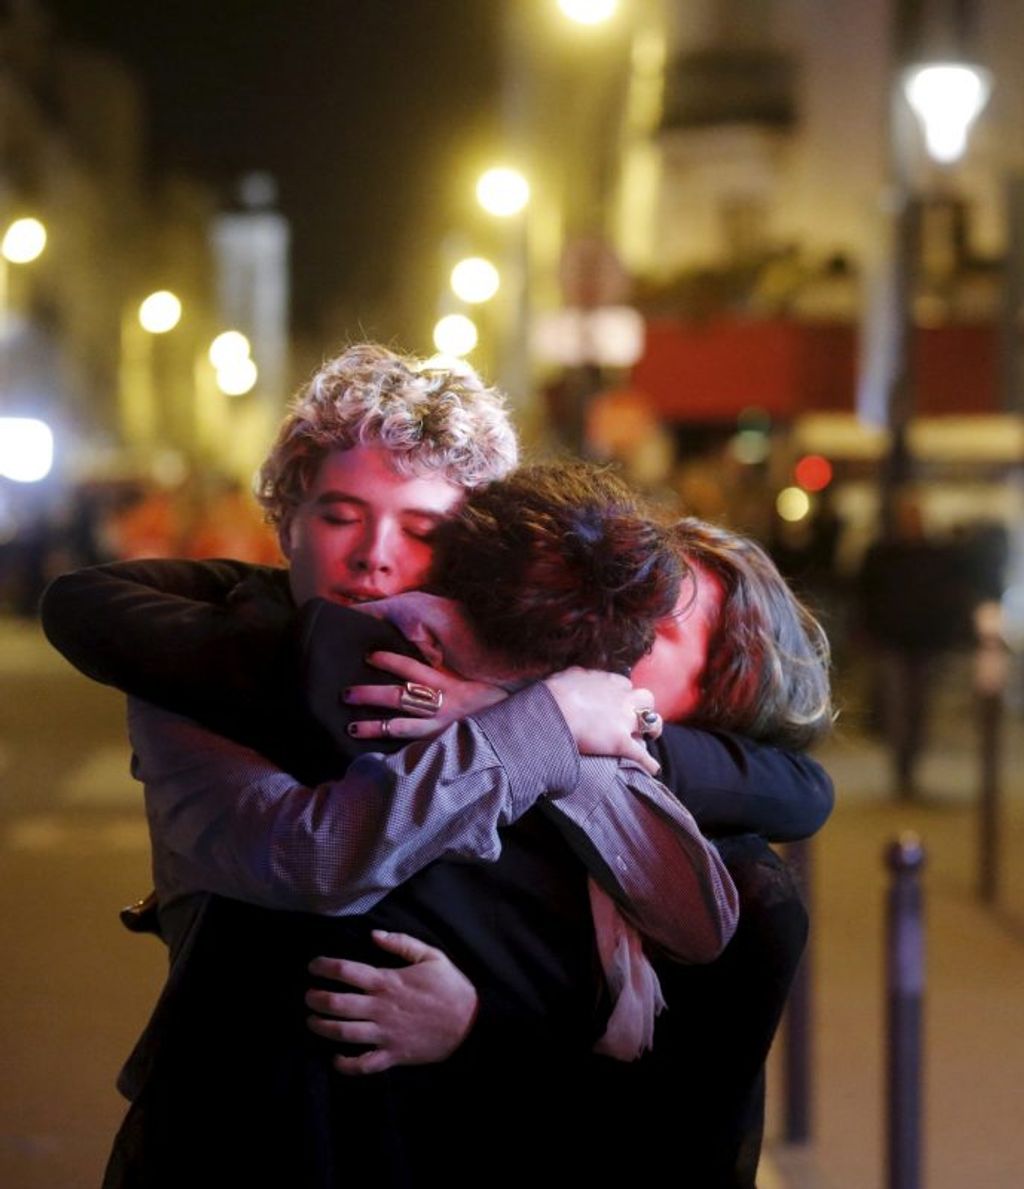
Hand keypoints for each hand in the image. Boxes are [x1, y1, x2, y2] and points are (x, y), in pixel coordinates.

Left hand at [306, 930, 478, 1074]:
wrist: (471, 1025)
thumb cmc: (451, 988)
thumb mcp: (432, 956)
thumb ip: (402, 943)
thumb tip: (374, 935)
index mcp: (388, 981)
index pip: (346, 971)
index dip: (324, 967)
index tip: (313, 966)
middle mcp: (380, 1008)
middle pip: (336, 1004)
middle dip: (315, 999)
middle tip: (309, 996)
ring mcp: (384, 1034)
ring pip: (342, 1033)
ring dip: (321, 1027)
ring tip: (312, 1021)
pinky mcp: (392, 1055)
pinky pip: (362, 1064)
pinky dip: (344, 1064)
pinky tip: (335, 1059)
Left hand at [344, 651, 506, 740]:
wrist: (522, 731)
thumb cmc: (498, 705)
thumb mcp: (477, 684)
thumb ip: (452, 678)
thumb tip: (428, 664)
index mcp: (451, 686)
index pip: (414, 668)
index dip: (390, 661)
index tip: (369, 656)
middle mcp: (443, 707)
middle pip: (399, 697)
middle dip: (370, 695)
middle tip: (346, 693)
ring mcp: (442, 730)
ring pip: (400, 726)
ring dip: (374, 727)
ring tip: (351, 727)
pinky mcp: (442, 749)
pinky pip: (414, 751)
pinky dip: (394, 754)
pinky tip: (374, 761)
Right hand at [543, 667, 660, 775]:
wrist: (554, 711)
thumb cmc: (555, 694)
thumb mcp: (570, 676)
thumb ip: (580, 676)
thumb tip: (578, 675)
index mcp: (610, 681)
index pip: (625, 685)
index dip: (623, 694)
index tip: (618, 700)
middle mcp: (623, 698)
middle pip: (646, 699)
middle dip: (644, 707)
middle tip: (638, 716)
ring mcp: (625, 721)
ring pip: (652, 722)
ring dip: (654, 729)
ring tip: (651, 736)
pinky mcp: (621, 742)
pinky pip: (642, 754)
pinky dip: (649, 763)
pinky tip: (654, 769)